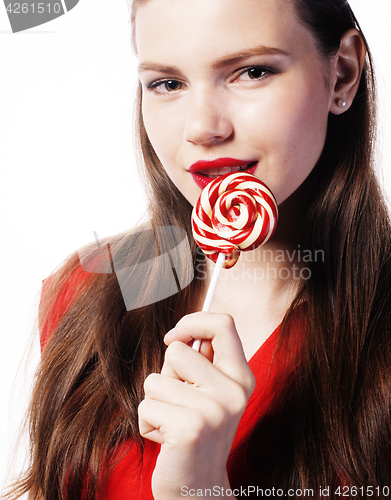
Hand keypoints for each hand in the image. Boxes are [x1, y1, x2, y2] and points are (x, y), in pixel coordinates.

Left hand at [138, 312, 254, 499]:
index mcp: (241, 376)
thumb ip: (201, 360)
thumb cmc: (195, 430)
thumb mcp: (208, 391)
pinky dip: (147, 422)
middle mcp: (234, 391)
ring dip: (155, 400)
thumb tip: (179, 332)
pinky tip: (166, 438)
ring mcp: (214, 409)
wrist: (198, 486)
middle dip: (167, 374)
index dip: (193, 322)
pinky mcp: (190, 427)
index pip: (223, 323)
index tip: (175, 336)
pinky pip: (147, 404)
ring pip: (156, 379)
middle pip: (177, 350)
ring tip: (173, 421)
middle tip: (180, 402)